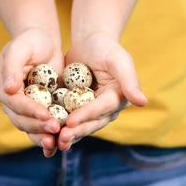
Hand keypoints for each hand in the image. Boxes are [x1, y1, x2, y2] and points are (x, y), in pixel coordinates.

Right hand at [0, 28, 63, 156]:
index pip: (15, 103)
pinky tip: (59, 146)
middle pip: (21, 120)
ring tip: (56, 144)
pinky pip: (41, 128)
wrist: (43, 43)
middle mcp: (10, 102)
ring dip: (42, 137)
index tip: (46, 115)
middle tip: (55, 130)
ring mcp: (23, 109)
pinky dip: (49, 138)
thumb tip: (9, 88)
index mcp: (1, 88)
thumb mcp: (21, 48)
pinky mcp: (38, 112)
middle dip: (38, 127)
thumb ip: (13, 67)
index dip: (30, 111)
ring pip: (30, 128)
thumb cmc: (31, 41)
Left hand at [58, 31, 147, 150]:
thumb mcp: (119, 60)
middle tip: (61, 139)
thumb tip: (142, 102)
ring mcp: (90, 111)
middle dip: (76, 132)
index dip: (86, 116)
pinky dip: (56, 126)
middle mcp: (105, 110)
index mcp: (117, 99)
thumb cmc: (106, 48)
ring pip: (78, 126)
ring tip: (53, 142)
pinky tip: (43, 132)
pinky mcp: (76, 109)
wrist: (90, 43)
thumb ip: (130, 81)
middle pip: (90, 123)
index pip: (101, 110)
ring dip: (66, 135)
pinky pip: (66, 120)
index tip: (71, 122)